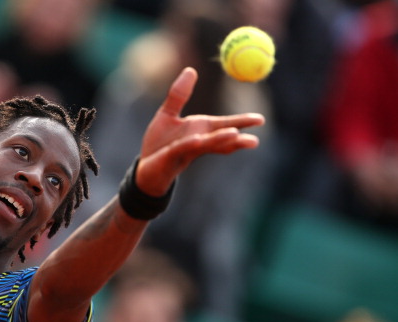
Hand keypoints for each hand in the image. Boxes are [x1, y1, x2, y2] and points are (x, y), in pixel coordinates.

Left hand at [136, 67, 264, 195]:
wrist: (144, 167)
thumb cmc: (158, 143)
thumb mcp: (167, 114)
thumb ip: (179, 95)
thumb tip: (191, 69)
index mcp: (200, 130)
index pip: (224, 125)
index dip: (241, 122)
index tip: (261, 120)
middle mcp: (197, 142)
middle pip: (220, 139)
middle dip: (237, 138)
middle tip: (254, 140)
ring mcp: (185, 151)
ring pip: (206, 145)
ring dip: (220, 140)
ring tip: (235, 136)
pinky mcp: (171, 157)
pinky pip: (183, 148)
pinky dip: (191, 143)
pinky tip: (198, 141)